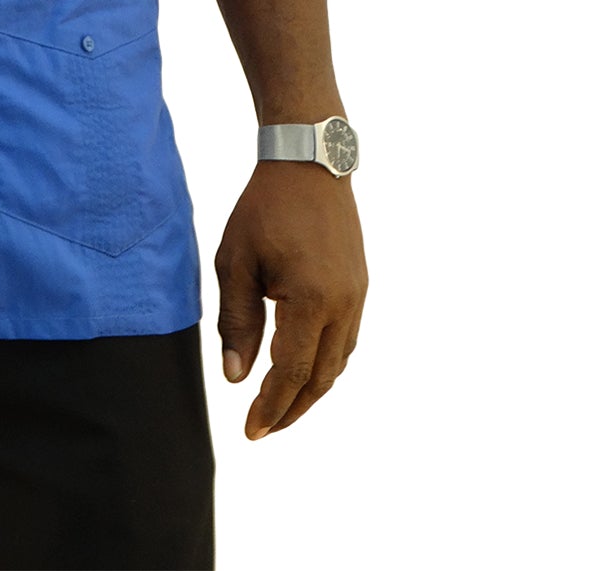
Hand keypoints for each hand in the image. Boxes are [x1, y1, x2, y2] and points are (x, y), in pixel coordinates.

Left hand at [214, 161, 366, 438]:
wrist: (309, 164)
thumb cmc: (264, 208)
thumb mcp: (236, 261)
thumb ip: (237, 321)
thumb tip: (236, 376)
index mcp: (312, 300)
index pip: (292, 372)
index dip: (271, 407)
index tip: (250, 431)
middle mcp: (344, 304)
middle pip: (322, 378)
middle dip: (291, 408)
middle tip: (262, 429)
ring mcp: (357, 296)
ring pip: (338, 362)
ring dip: (311, 389)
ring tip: (279, 406)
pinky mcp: (360, 286)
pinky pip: (346, 339)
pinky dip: (325, 363)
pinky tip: (303, 368)